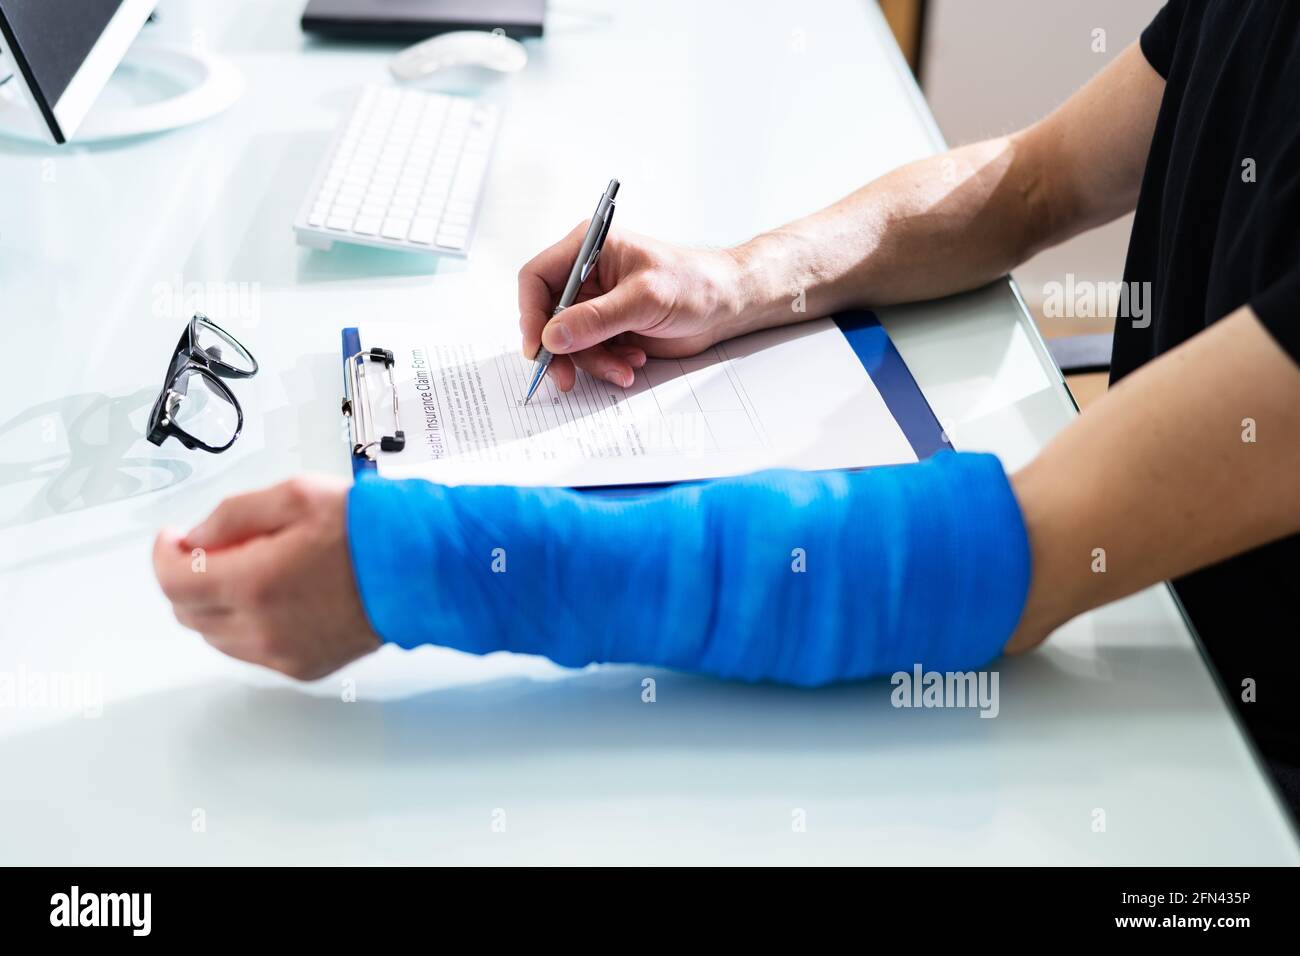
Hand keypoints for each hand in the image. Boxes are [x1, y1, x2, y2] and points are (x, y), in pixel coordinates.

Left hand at [152, 476, 380, 680]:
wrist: (422, 569)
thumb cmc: (371, 531)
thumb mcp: (296, 494)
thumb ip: (234, 514)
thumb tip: (196, 536)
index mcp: (254, 581)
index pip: (172, 582)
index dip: (164, 555)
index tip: (173, 540)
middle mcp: (262, 627)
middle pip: (188, 612)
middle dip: (188, 577)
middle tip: (212, 549)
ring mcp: (281, 653)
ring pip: (216, 636)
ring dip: (217, 604)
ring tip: (252, 570)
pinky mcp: (302, 667)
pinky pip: (251, 652)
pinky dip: (248, 625)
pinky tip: (277, 597)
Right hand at [518, 225, 745, 390]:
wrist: (726, 306)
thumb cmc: (693, 284)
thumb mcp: (644, 299)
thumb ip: (597, 319)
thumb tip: (551, 337)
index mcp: (588, 248)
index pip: (537, 278)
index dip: (530, 313)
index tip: (537, 348)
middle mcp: (586, 275)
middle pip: (547, 316)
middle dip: (559, 350)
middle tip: (564, 379)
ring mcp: (596, 304)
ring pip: (569, 342)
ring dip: (593, 362)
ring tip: (624, 368)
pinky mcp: (608, 329)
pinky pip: (590, 353)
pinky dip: (608, 364)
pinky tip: (633, 361)